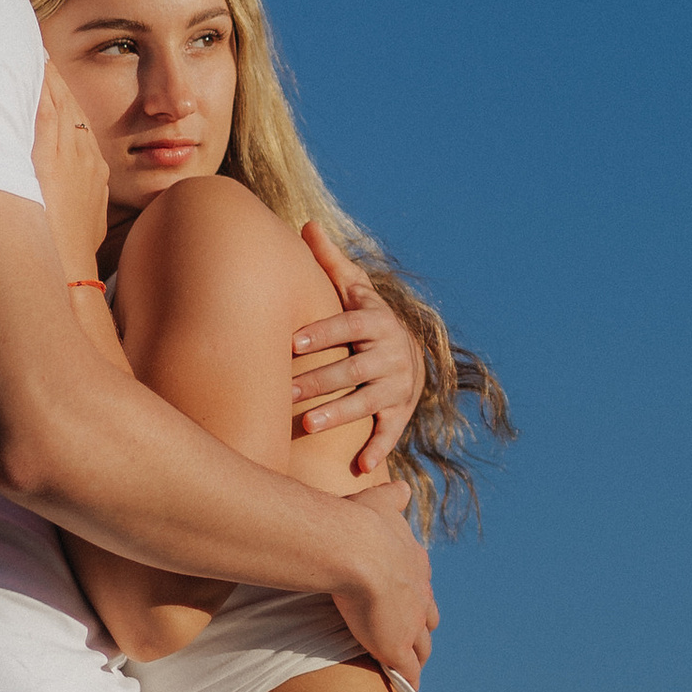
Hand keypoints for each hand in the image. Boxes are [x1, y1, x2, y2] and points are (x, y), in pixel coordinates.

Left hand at [32, 63, 112, 288]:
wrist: (70, 277)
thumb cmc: (67, 258)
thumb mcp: (83, 227)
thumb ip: (77, 206)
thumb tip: (72, 204)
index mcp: (92, 170)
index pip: (77, 121)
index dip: (61, 95)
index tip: (46, 75)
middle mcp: (83, 156)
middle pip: (69, 104)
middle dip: (51, 76)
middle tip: (33, 50)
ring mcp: (67, 153)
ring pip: (57, 100)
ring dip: (43, 74)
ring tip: (27, 49)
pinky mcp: (48, 155)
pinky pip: (45, 106)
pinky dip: (39, 82)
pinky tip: (30, 63)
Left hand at [293, 222, 420, 471]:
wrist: (408, 355)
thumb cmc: (366, 320)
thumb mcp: (355, 290)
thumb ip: (331, 263)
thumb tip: (307, 224)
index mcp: (376, 322)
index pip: (348, 326)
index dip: (322, 334)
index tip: (291, 343)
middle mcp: (391, 354)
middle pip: (352, 369)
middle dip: (317, 382)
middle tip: (283, 393)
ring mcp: (397, 386)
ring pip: (366, 402)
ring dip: (338, 416)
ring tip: (306, 426)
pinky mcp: (400, 413)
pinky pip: (389, 433)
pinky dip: (376, 450)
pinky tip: (358, 468)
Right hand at [324, 483, 437, 680]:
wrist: (355, 548)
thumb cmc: (361, 523)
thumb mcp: (381, 501)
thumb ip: (393, 497)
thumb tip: (402, 488)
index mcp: (414, 563)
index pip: (421, 585)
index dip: (416, 596)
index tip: (410, 603)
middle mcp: (419, 594)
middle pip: (428, 618)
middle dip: (422, 627)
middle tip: (414, 636)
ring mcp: (411, 623)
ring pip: (422, 646)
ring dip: (418, 656)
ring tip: (412, 667)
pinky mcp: (397, 646)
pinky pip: (407, 671)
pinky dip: (409, 681)